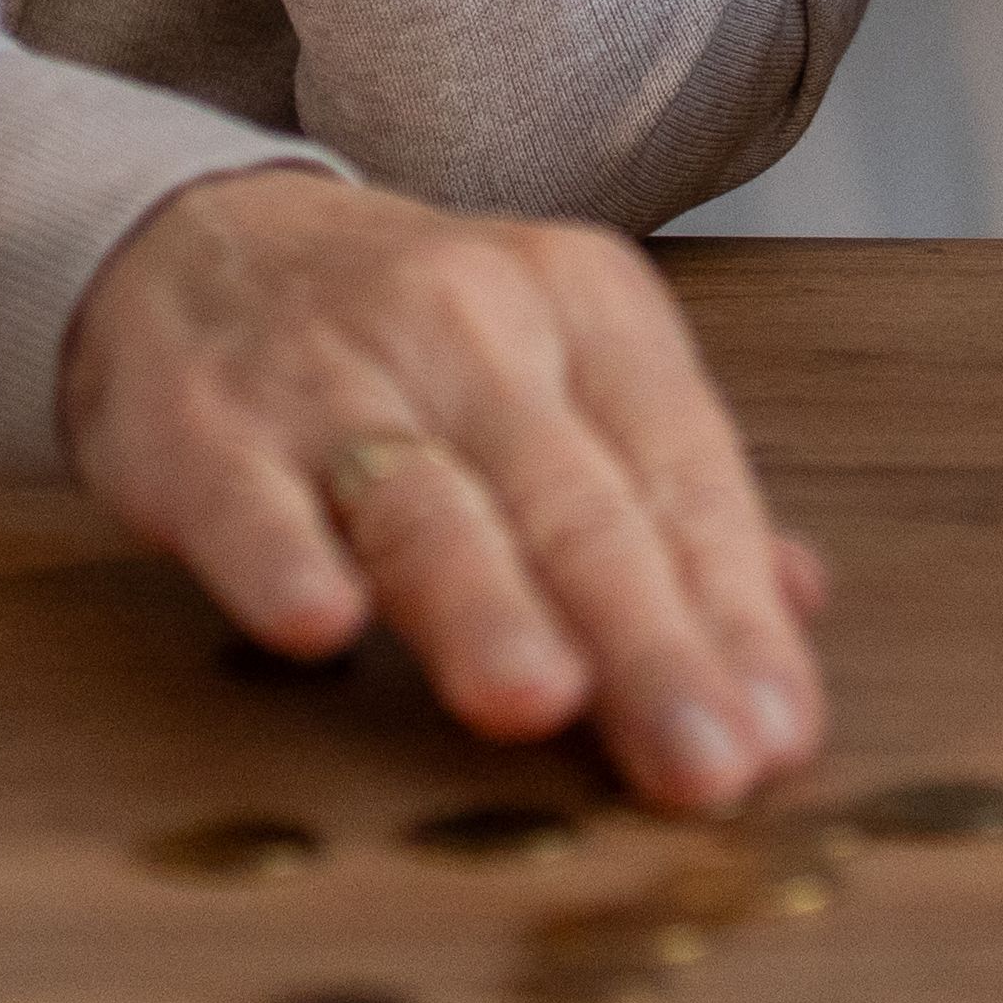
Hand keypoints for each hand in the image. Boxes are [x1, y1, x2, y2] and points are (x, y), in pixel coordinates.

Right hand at [57, 166, 828, 816]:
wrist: (209, 243)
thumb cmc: (419, 345)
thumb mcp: (565, 372)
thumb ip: (671, 494)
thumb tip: (796, 611)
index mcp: (589, 306)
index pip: (684, 469)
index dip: (733, 609)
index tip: (773, 732)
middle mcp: (475, 324)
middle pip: (577, 501)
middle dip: (647, 639)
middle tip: (703, 759)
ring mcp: (335, 373)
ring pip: (425, 501)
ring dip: (485, 605)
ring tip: (541, 700)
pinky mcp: (206, 427)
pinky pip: (248, 499)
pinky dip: (282, 558)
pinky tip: (321, 626)